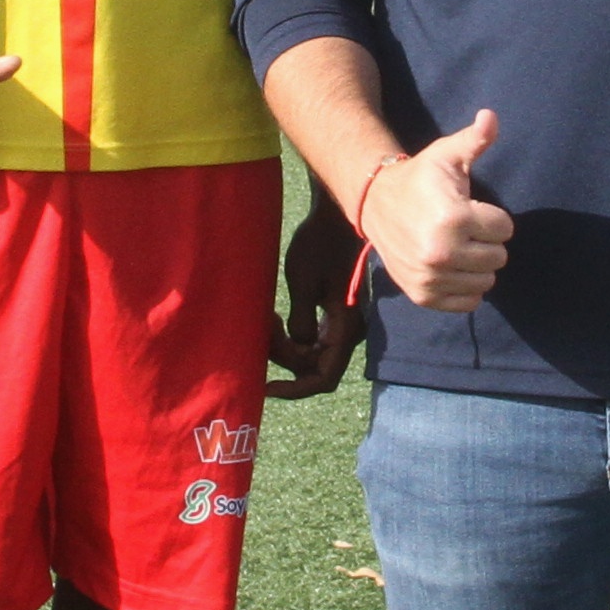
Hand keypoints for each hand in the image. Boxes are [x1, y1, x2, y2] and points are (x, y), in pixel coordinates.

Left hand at [269, 191, 367, 396]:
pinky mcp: (334, 314)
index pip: (323, 378)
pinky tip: (277, 317)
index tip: (265, 387)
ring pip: (310, 353)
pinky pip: (312, 338)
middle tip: (261, 333)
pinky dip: (291, 335)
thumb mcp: (303, 280)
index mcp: (345, 328)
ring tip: (266, 320)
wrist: (334, 219)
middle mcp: (348, 332)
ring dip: (285, 345)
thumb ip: (302, 319)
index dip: (294, 390)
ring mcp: (342, 324)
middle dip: (283, 358)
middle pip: (313, 367)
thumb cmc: (320, 244)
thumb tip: (298, 346)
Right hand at [362, 111, 514, 313]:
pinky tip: (452, 268)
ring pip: (486, 282)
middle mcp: (442, 252)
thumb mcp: (446, 155)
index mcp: (454, 218)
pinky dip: (465, 288)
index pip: (505, 229)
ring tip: (458, 246)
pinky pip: (468, 303)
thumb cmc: (420, 178)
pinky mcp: (423, 295)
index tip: (472, 208)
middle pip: (498, 258)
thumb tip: (491, 117)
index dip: (493, 217)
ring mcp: (431, 277)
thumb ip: (475, 139)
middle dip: (487, 242)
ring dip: (478, 265)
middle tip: (465, 229)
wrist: (376, 203)